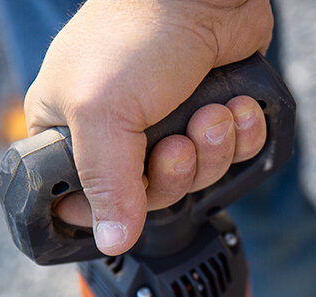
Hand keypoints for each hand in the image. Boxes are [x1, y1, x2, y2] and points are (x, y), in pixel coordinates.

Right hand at [24, 0, 272, 254]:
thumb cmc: (135, 33)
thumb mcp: (100, 113)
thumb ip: (106, 184)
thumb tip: (111, 243)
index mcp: (74, 134)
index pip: (85, 203)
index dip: (113, 211)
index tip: (131, 198)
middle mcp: (121, 136)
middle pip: (153, 198)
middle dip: (177, 173)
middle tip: (182, 140)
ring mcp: (169, 126)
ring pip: (198, 178)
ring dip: (213, 151)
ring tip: (214, 113)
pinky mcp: (212, 114)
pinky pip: (234, 155)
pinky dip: (242, 136)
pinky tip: (237, 106)